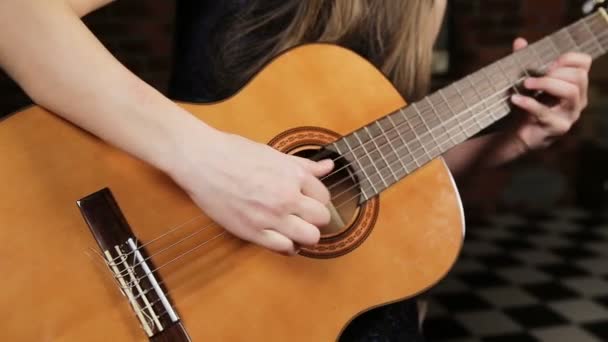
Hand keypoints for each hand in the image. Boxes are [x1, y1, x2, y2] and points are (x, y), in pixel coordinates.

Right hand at [169, 128, 333, 254]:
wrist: (202, 161)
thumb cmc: (234, 153)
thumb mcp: (274, 154)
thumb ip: (303, 165)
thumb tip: (328, 166)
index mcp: (294, 175)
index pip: (324, 196)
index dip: (317, 200)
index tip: (308, 201)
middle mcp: (287, 197)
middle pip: (322, 219)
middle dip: (316, 219)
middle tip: (304, 217)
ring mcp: (271, 216)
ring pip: (309, 237)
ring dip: (305, 235)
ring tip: (294, 229)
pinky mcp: (254, 232)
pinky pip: (285, 248)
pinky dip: (288, 247)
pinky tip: (281, 238)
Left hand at [509, 37, 590, 150]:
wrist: (520, 136)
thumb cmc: (528, 107)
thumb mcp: (528, 83)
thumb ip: (525, 62)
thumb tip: (519, 41)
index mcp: (575, 85)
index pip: (585, 64)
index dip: (569, 58)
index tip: (549, 62)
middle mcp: (578, 100)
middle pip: (578, 77)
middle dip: (555, 72)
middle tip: (533, 75)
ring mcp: (570, 115)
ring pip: (570, 92)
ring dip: (546, 84)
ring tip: (525, 84)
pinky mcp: (557, 128)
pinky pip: (545, 112)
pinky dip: (528, 103)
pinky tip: (515, 99)